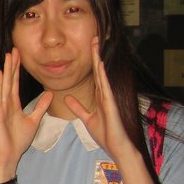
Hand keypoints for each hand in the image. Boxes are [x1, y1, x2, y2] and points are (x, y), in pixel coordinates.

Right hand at [0, 48, 50, 176]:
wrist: (10, 155)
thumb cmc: (18, 140)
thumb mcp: (34, 120)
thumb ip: (40, 107)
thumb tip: (50, 94)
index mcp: (13, 104)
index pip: (16, 83)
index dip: (18, 69)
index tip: (19, 55)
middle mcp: (6, 103)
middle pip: (10, 80)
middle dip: (12, 65)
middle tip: (14, 49)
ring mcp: (1, 107)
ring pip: (5, 85)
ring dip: (6, 71)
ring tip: (8, 57)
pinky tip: (0, 75)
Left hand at [66, 38, 134, 162]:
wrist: (116, 146)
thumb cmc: (105, 134)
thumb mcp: (87, 118)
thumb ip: (78, 107)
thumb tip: (68, 98)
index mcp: (100, 97)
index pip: (94, 75)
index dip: (91, 61)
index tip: (88, 47)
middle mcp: (105, 94)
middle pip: (99, 70)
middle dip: (96, 54)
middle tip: (94, 37)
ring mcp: (109, 97)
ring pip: (102, 74)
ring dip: (99, 59)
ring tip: (96, 43)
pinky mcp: (110, 103)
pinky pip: (105, 86)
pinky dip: (102, 74)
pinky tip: (98, 63)